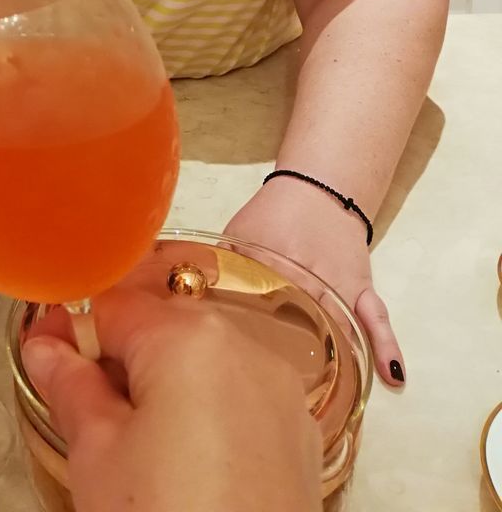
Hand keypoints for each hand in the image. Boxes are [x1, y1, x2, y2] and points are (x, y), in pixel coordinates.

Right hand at [22, 287, 321, 511]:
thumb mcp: (96, 454)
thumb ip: (69, 386)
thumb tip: (45, 347)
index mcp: (188, 336)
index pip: (111, 305)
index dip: (69, 328)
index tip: (42, 353)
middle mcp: (244, 346)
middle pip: (161, 328)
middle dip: (118, 359)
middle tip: (81, 409)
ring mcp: (279, 391)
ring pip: (203, 362)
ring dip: (163, 386)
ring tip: (132, 446)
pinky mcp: (299, 434)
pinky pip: (239, 398)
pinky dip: (207, 414)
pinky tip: (183, 463)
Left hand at [224, 178, 404, 387]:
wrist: (319, 189)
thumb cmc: (273, 213)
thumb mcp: (238, 231)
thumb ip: (219, 262)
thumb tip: (191, 290)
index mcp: (275, 261)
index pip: (259, 301)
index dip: (249, 330)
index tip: (243, 356)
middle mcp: (310, 276)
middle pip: (299, 320)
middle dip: (288, 352)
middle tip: (278, 386)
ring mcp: (340, 283)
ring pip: (336, 325)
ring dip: (330, 357)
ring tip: (322, 393)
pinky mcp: (361, 287)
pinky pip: (377, 318)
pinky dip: (384, 344)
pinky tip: (391, 376)